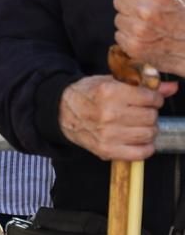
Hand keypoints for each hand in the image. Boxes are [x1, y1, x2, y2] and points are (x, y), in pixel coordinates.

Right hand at [59, 74, 177, 160]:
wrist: (61, 112)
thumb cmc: (87, 94)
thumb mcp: (110, 81)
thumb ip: (142, 84)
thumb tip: (172, 87)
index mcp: (109, 92)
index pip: (150, 98)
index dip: (154, 98)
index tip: (148, 99)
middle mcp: (109, 113)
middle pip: (151, 116)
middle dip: (150, 113)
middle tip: (141, 112)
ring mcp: (108, 134)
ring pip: (149, 134)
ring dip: (148, 129)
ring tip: (137, 124)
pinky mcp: (107, 150)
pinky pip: (141, 153)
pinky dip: (145, 147)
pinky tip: (136, 139)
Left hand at [115, 0, 184, 75]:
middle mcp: (147, 12)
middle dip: (131, 2)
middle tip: (147, 9)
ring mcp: (140, 31)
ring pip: (119, 18)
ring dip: (130, 20)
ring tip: (150, 24)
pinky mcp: (135, 48)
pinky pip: (120, 35)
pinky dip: (130, 36)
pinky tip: (148, 37)